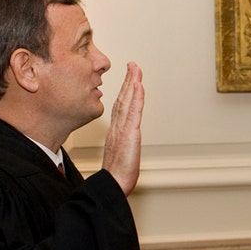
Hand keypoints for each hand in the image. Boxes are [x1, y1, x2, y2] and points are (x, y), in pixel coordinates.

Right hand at [100, 62, 143, 194]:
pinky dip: (136, 97)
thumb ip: (119, 149)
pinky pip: (133, 112)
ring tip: (135, 69)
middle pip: (123, 99)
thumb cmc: (115, 177)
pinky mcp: (129, 134)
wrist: (112, 184)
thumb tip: (121, 148)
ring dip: (132, 83)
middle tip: (133, 65)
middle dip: (128, 80)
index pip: (120, 107)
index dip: (124, 91)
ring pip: (128, 101)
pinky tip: (138, 85)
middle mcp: (117, 128)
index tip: (128, 79)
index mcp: (115, 132)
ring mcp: (123, 129)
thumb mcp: (118, 159)